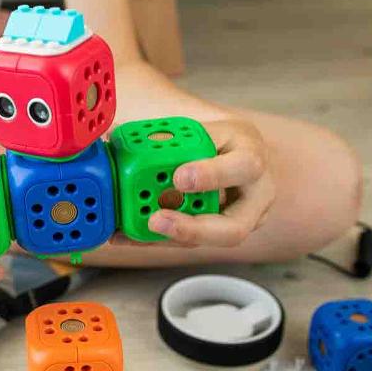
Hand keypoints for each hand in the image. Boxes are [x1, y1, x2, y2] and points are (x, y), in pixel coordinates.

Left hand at [114, 118, 275, 247]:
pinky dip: (156, 239)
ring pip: (206, 242)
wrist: (234, 157)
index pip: (244, 167)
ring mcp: (241, 223)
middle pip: (233, 228)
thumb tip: (116, 133)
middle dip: (192, 228)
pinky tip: (126, 234)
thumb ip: (172, 135)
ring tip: (135, 228)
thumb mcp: (204, 128)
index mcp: (251, 159)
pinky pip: (188, 242)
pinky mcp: (219, 235)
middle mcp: (255, 198)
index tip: (179, 177)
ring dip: (169, 237)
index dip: (212, 175)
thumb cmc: (219, 141)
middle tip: (156, 220)